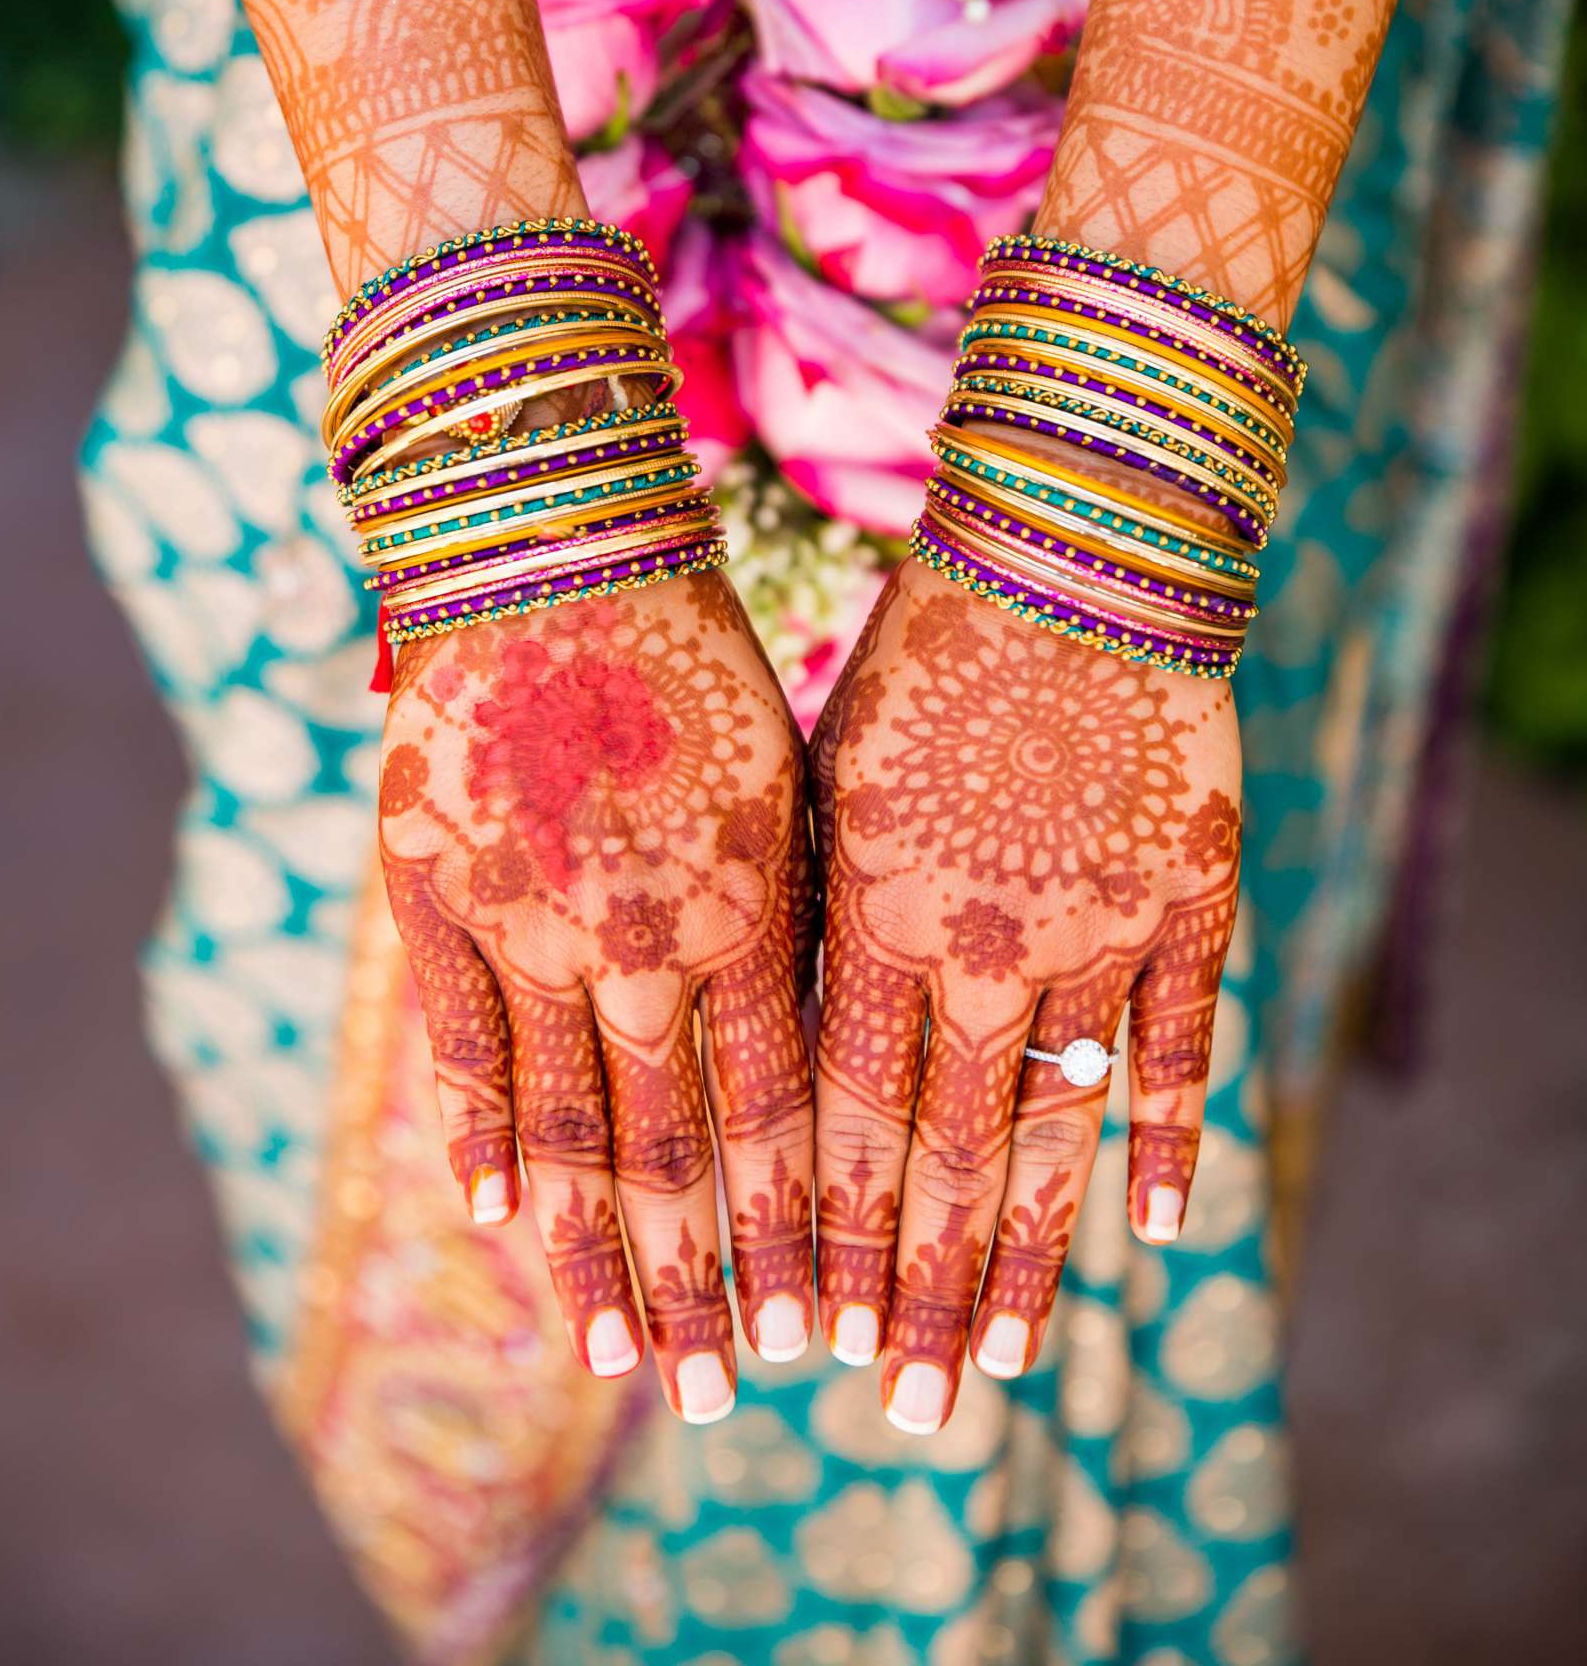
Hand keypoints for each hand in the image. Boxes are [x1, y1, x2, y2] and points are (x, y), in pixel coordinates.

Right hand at [378, 572, 815, 1423]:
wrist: (552, 546)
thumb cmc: (701, 653)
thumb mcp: (787, 783)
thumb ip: (799, 918)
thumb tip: (844, 1046)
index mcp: (749, 905)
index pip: (779, 1115)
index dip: (795, 1232)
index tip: (815, 1328)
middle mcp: (643, 938)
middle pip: (676, 1152)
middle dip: (705, 1284)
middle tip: (724, 1395)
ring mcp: (529, 922)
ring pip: (566, 1127)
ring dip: (595, 1252)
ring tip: (614, 1357)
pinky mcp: (434, 892)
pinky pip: (458, 1044)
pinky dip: (480, 1138)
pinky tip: (501, 1221)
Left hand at [810, 556, 1240, 1435]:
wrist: (1073, 550)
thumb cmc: (916, 653)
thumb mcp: (826, 782)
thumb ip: (813, 925)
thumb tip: (773, 1062)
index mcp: (879, 912)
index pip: (845, 1121)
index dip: (826, 1237)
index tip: (803, 1339)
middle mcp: (990, 945)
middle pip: (946, 1158)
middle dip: (911, 1294)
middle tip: (898, 1411)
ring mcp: (1101, 931)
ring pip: (1060, 1132)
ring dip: (1025, 1256)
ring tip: (999, 1363)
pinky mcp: (1189, 901)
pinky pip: (1183, 1048)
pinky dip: (1169, 1140)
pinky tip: (1159, 1228)